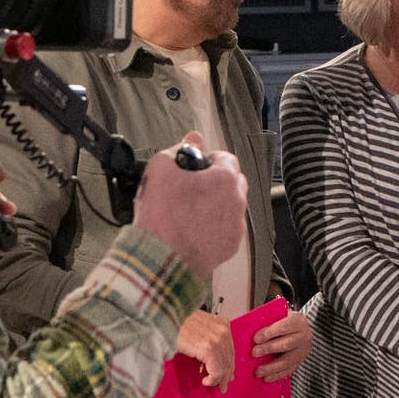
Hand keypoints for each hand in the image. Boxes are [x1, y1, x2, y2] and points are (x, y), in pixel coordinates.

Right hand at [128, 133, 248, 279]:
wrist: (159, 259)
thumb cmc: (161, 215)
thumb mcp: (160, 168)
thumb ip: (180, 148)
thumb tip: (193, 138)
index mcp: (226, 178)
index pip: (225, 158)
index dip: (207, 161)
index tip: (192, 169)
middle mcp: (238, 201)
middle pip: (231, 182)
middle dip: (214, 182)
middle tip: (190, 190)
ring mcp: (236, 226)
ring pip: (229, 206)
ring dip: (214, 205)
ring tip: (188, 213)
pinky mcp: (231, 246)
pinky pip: (225, 228)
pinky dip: (213, 227)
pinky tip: (193, 230)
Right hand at [175, 309, 234, 390]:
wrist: (163, 318)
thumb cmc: (175, 321)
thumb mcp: (197, 324)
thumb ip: (208, 336)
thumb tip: (212, 356)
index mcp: (220, 323)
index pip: (230, 348)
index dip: (229, 363)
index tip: (228, 373)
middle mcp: (221, 330)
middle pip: (229, 358)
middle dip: (226, 374)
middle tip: (223, 385)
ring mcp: (215, 339)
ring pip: (224, 366)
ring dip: (219, 379)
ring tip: (214, 386)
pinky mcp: (208, 349)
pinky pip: (216, 370)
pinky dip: (212, 379)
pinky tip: (206, 382)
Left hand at [253, 308, 313, 382]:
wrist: (299, 329)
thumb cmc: (284, 322)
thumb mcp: (278, 317)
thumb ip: (267, 322)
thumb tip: (249, 330)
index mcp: (298, 321)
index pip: (284, 327)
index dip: (269, 333)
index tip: (256, 339)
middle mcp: (303, 336)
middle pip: (286, 344)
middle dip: (269, 349)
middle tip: (254, 353)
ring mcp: (303, 351)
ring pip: (287, 361)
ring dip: (271, 367)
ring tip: (258, 371)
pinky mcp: (300, 362)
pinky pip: (288, 370)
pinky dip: (276, 375)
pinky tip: (266, 378)